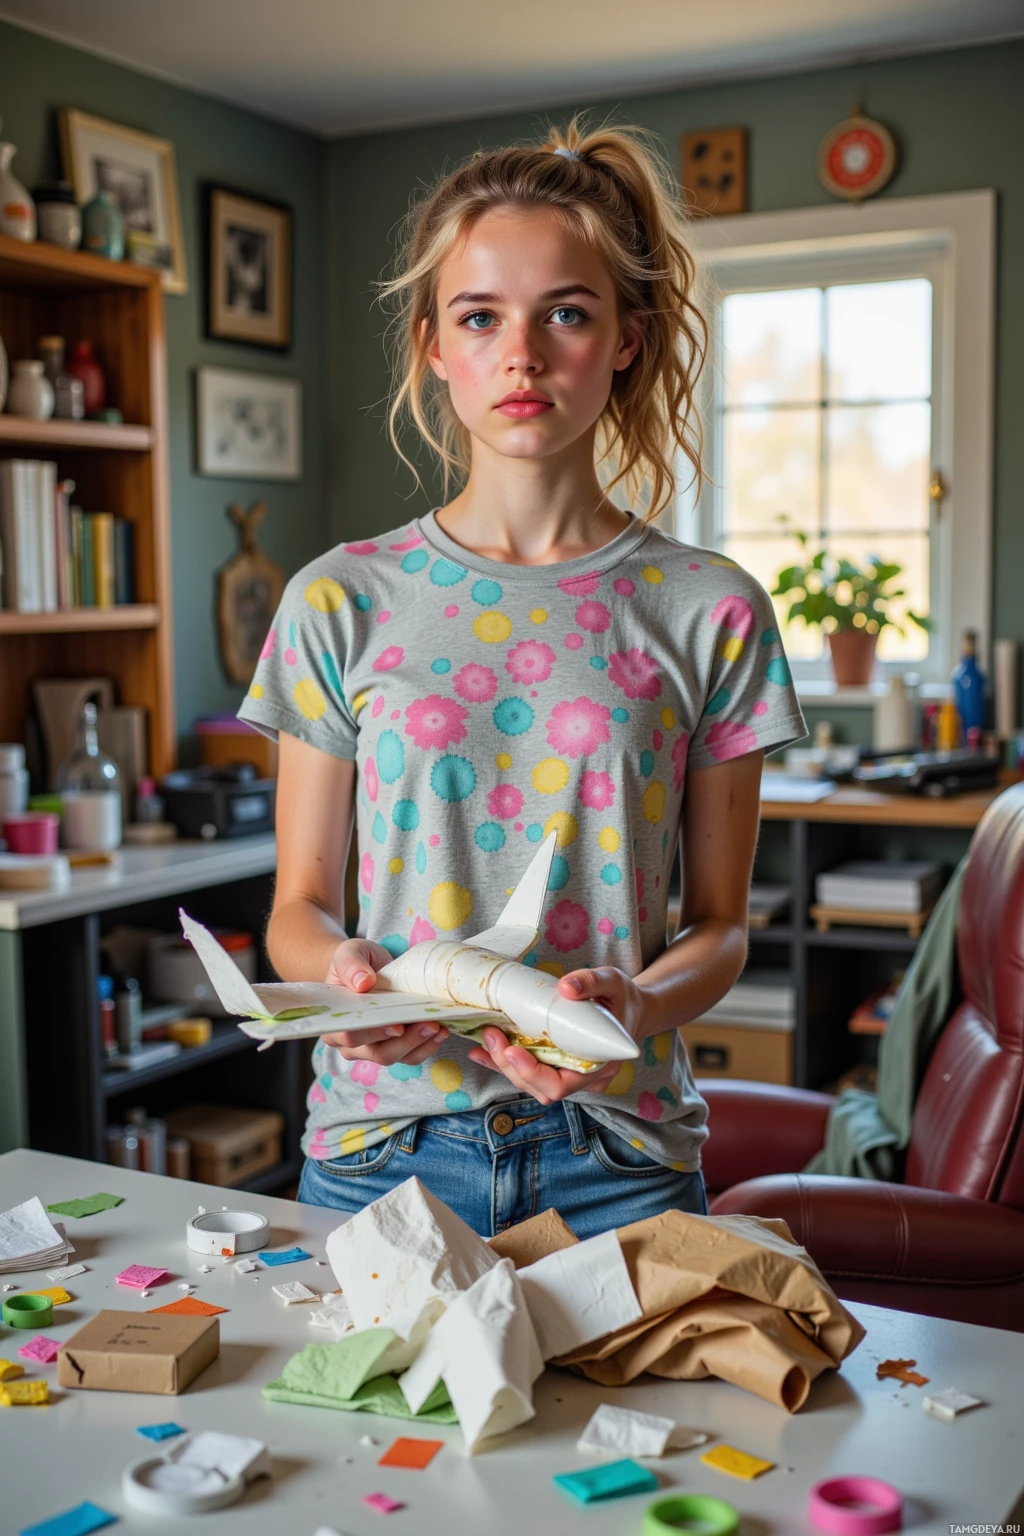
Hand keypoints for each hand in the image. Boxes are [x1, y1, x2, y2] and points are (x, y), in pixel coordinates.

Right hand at [320, 938, 448, 1066]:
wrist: (367, 969)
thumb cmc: (354, 963)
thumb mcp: (348, 954)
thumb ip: (350, 965)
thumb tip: (362, 983)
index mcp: (334, 1023)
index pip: (351, 1035)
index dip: (373, 1034)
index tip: (397, 1025)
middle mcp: (350, 1043)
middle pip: (377, 1052)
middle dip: (406, 1041)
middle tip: (429, 1025)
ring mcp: (372, 1049)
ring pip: (396, 1057)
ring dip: (419, 1044)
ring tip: (438, 1027)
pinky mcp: (393, 1049)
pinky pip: (409, 1057)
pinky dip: (427, 1047)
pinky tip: (441, 1031)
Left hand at [467, 965, 642, 1105]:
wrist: (633, 1010)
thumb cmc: (623, 999)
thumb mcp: (613, 982)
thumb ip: (591, 982)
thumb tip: (565, 987)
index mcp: (600, 1064)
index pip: (561, 1085)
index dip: (532, 1073)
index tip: (510, 1050)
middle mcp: (585, 1078)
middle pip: (540, 1088)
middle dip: (510, 1066)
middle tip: (492, 1036)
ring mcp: (571, 1075)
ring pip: (532, 1084)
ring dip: (504, 1066)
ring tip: (485, 1040)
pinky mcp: (559, 1067)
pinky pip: (531, 1073)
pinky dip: (506, 1063)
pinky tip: (484, 1050)